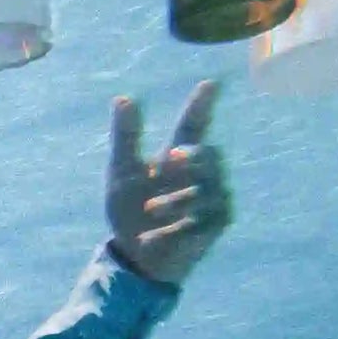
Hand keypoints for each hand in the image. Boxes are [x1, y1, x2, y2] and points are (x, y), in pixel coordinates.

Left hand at [106, 80, 233, 286]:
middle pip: (207, 154)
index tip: (210, 84)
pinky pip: (203, 218)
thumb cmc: (129, 210)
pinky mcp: (217, 223)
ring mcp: (213, 197)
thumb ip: (125, 138)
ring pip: (205, 188)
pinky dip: (176, 226)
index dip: (202, 105)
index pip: (193, 126)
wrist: (134, 254)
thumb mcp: (121, 173)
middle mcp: (201, 172)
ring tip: (150, 211)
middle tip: (171, 158)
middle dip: (191, 156)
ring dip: (175, 200)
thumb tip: (122, 97)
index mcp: (177, 156)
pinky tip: (156, 236)